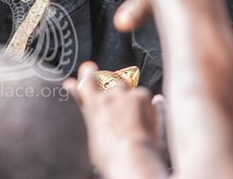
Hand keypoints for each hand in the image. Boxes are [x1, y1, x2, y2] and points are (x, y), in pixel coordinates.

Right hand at [64, 61, 167, 178]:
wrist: (132, 160)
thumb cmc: (111, 158)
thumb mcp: (93, 140)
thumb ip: (90, 121)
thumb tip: (94, 121)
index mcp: (91, 106)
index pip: (85, 80)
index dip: (87, 74)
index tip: (88, 71)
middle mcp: (106, 96)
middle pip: (107, 79)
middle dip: (111, 84)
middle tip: (117, 100)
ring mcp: (124, 94)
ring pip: (125, 85)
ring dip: (128, 95)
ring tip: (132, 114)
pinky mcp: (141, 96)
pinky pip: (143, 94)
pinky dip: (145, 103)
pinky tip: (146, 117)